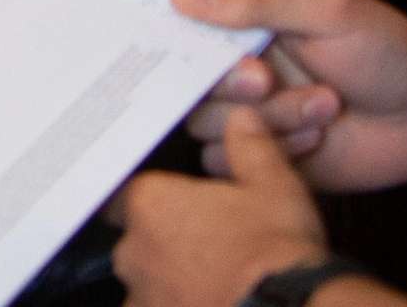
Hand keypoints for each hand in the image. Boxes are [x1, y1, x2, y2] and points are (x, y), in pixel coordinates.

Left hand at [115, 110, 337, 306]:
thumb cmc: (276, 251)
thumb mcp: (273, 186)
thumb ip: (250, 148)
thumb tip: (241, 117)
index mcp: (150, 205)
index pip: (130, 194)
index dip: (158, 202)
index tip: (183, 209)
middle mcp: (134, 253)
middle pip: (137, 242)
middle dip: (166, 246)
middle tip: (209, 250)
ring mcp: (142, 299)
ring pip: (147, 287)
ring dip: (170, 286)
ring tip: (214, 287)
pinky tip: (213, 304)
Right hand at [173, 0, 406, 193]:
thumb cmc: (387, 49)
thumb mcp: (327, 9)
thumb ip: (256, 0)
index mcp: (248, 22)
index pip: (186, 27)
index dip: (187, 39)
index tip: (209, 43)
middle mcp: (240, 67)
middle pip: (191, 83)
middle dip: (232, 85)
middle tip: (268, 78)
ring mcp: (251, 114)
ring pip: (210, 126)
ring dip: (268, 118)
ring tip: (324, 105)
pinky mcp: (266, 157)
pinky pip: (234, 162)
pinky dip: (276, 151)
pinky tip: (318, 138)